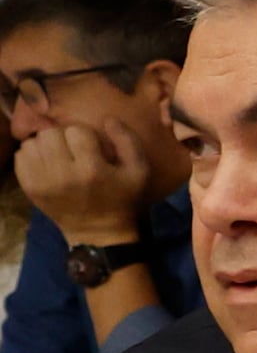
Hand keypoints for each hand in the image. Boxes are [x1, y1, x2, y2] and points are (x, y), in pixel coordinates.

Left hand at [14, 115, 150, 244]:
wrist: (99, 231)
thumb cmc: (122, 199)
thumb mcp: (139, 171)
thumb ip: (128, 141)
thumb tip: (108, 120)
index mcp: (92, 169)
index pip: (76, 131)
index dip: (85, 136)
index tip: (92, 148)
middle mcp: (64, 175)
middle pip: (50, 134)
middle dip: (62, 138)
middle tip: (72, 150)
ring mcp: (43, 182)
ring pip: (33, 143)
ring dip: (46, 146)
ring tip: (58, 156)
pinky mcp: (30, 189)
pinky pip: (21, 157)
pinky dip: (32, 156)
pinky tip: (46, 164)